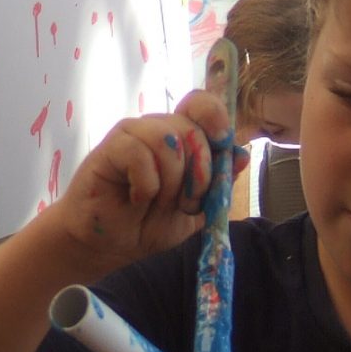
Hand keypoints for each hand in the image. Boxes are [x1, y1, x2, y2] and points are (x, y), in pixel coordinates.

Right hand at [51, 91, 241, 270]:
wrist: (110, 248)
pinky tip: (136, 199)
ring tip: (159, 203)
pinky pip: (138, 154)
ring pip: (167, 139)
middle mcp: (156, 130)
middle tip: (187, 204)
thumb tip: (241, 155)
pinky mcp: (108, 149)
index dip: (216, 117)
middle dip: (199, 173)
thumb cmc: (149, 225)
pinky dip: (146, 184)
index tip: (223, 144)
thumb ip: (219, 185)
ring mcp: (131, 136)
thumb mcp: (197, 211)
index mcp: (180, 136)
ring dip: (172, 182)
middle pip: (191, 128)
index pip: (200, 103)